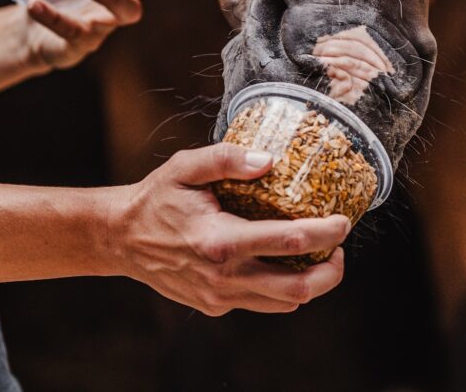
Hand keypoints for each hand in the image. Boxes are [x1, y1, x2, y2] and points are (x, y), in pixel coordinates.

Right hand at [104, 143, 351, 314]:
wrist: (121, 239)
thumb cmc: (157, 198)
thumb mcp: (186, 167)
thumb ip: (227, 159)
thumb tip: (270, 161)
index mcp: (220, 240)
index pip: (289, 242)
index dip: (326, 233)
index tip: (344, 221)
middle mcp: (223, 276)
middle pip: (298, 288)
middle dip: (332, 271)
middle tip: (341, 247)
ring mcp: (220, 296)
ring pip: (286, 303)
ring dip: (313, 282)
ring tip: (321, 255)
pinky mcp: (217, 306)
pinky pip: (265, 303)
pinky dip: (285, 288)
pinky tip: (286, 262)